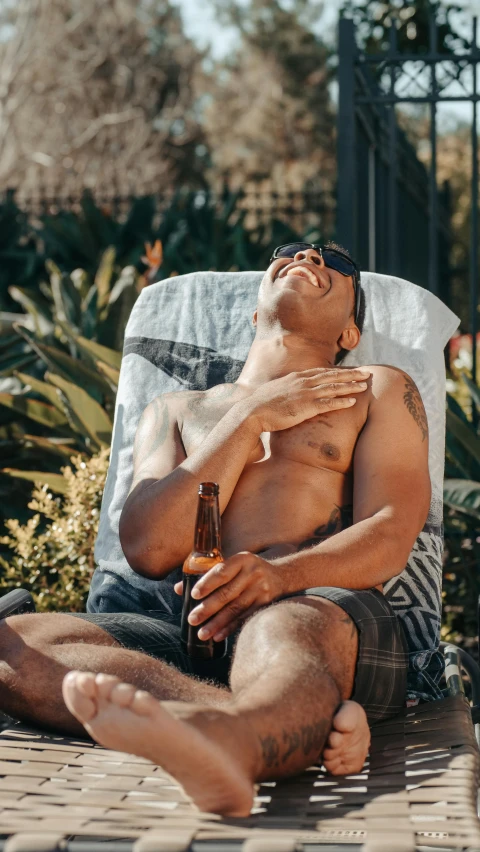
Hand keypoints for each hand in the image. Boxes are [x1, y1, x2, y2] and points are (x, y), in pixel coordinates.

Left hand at [174, 552, 282, 640]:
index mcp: (242, 559)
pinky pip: (245, 618)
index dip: (207, 583)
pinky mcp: (266, 603)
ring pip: (235, 608)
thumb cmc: (248, 570)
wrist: (281, 575)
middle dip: (208, 608)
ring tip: (202, 634)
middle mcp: (253, 573)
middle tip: (192, 619)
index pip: (222, 571)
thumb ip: (207, 575)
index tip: (193, 594)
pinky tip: (219, 636)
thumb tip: (178, 589)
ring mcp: (261, 589)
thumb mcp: (232, 565)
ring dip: (217, 623)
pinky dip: (231, 628)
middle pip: (227, 593)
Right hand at [244, 367, 370, 432]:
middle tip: (366, 373)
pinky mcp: (306, 407)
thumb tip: (290, 393)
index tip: (350, 370)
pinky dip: (341, 401)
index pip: (322, 372)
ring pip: (334, 387)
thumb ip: (287, 390)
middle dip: (351, 374)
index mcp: (296, 377)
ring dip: (351, 386)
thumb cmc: (261, 405)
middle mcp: (303, 382)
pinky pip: (328, 403)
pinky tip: (353, 402)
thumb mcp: (276, 392)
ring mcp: (305, 393)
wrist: (253, 411)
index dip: (338, 371)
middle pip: (332, 376)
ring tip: (364, 386)